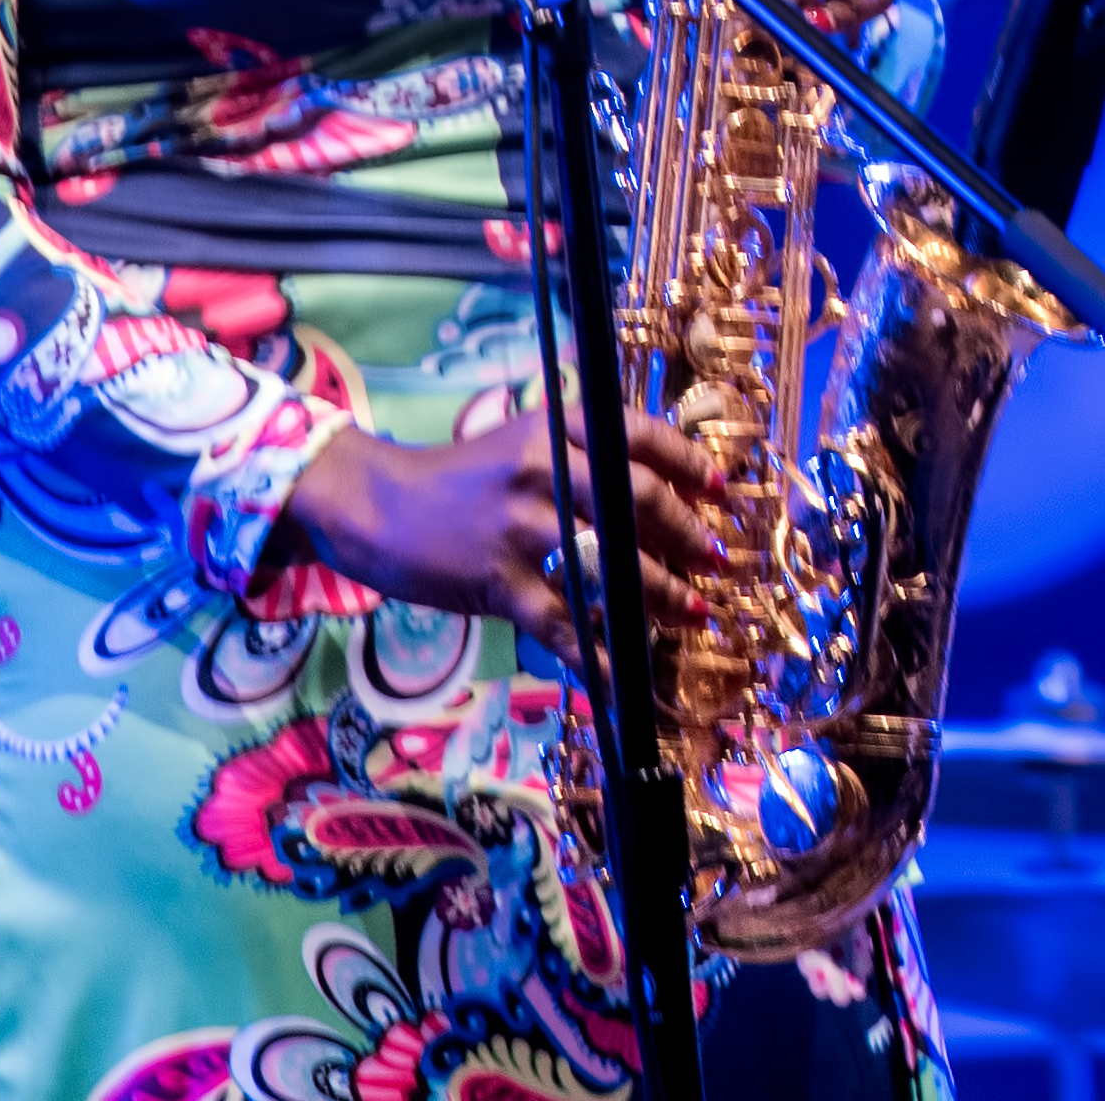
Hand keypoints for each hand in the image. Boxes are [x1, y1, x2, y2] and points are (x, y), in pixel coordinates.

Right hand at [273, 398, 728, 666]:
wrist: (383, 506)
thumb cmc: (465, 476)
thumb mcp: (525, 441)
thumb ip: (584, 456)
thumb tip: (664, 492)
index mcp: (556, 426)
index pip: (639, 434)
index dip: (690, 463)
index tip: (721, 492)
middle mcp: (544, 468)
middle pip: (638, 498)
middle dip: (687, 533)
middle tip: (715, 559)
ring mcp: (522, 526)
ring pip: (611, 563)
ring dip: (659, 594)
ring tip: (689, 612)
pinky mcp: (499, 581)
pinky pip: (564, 625)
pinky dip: (599, 656)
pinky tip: (623, 679)